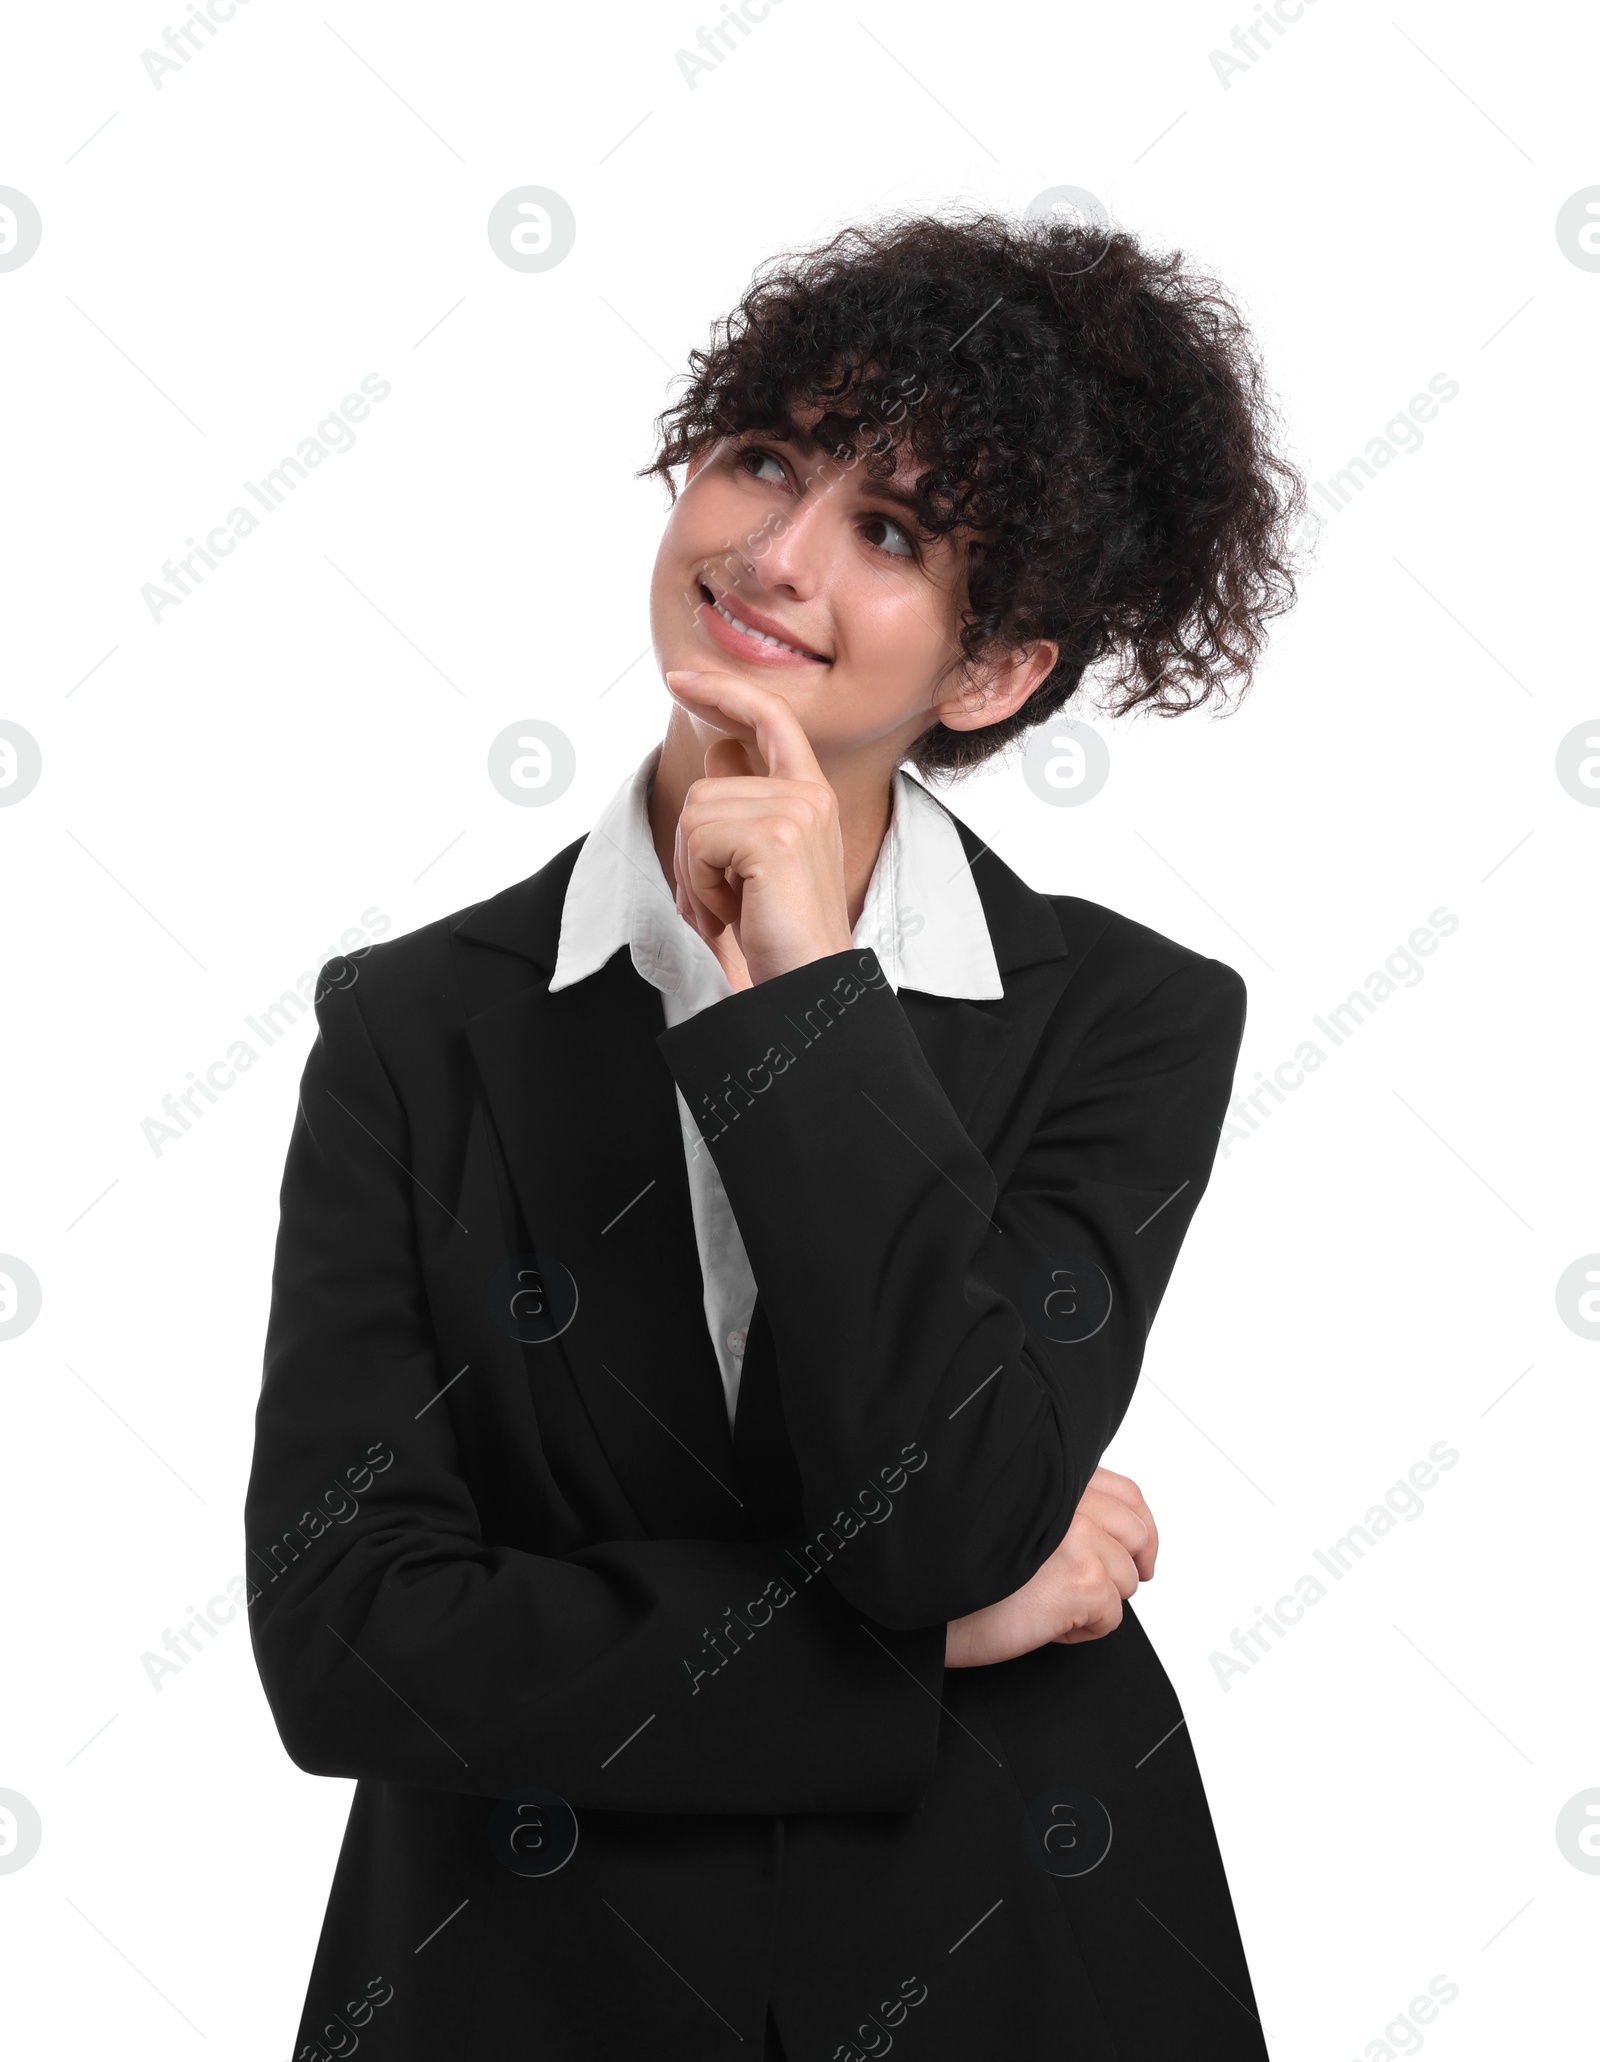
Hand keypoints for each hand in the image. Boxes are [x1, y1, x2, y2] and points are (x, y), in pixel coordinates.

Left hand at [663, 669, 854, 985]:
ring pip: (695, 813)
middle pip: (705, 787)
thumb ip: (741, 803)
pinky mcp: (777, 837)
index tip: (680, 677)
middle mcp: (810, 796)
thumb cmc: (778, 937)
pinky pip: (698, 839)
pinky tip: (734, 913)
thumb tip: (720, 752)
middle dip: (693, 852)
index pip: (770, 718)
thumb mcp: (753, 863)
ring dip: (696, 873)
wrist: (807, 989)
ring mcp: (797, 812)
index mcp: (810, 797)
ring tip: (733, 910)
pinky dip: (700, 885)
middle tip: (725, 902)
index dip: (725, 691)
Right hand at [943, 1467, 1158, 1668]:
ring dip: (1095, 1601)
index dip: (1140, 1530)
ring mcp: (1080, 1535)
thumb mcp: (1012, 1512)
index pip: (1127, 1495)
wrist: (921, 1595)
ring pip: (1126, 1579)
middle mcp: (1070, 1497)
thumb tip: (1109, 1533)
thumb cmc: (952, 1557)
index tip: (1138, 1556)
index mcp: (1055, 1475)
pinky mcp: (1082, 1579)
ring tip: (1047, 1604)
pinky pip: (1112, 1616)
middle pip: (1136, 1535)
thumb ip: (1057, 1506)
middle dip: (1122, 1569)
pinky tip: (1045, 1622)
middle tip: (1096, 1592)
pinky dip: (1082, 1630)